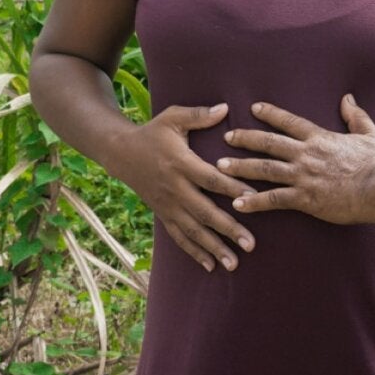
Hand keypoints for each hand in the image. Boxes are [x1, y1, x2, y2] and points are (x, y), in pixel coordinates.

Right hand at [108, 103, 256, 272]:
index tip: (253, 198)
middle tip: (250, 244)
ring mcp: (168, 205)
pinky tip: (211, 266)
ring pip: (193, 231)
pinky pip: (179, 237)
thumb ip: (199, 114)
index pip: (210, 178)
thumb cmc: (153, 133)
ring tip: (234, 264)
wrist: (121, 153)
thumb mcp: (173, 117)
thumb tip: (225, 108)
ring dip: (214, 248)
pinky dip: (194, 252)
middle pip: (205, 212)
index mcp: (181, 163)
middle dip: (228, 229)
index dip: (231, 188)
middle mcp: (175, 188)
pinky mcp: (163, 214)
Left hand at [218, 94, 374, 224]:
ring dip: (240, 167)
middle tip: (226, 137)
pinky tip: (237, 204)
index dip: (270, 114)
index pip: (289, 122)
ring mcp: (302, 176)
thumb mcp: (369, 133)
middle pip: (268, 143)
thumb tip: (347, 98)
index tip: (253, 108)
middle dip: (245, 139)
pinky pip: (273, 199)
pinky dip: (254, 202)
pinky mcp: (304, 198)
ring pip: (264, 169)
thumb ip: (355, 115)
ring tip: (220, 166)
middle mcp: (305, 154)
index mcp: (319, 138)